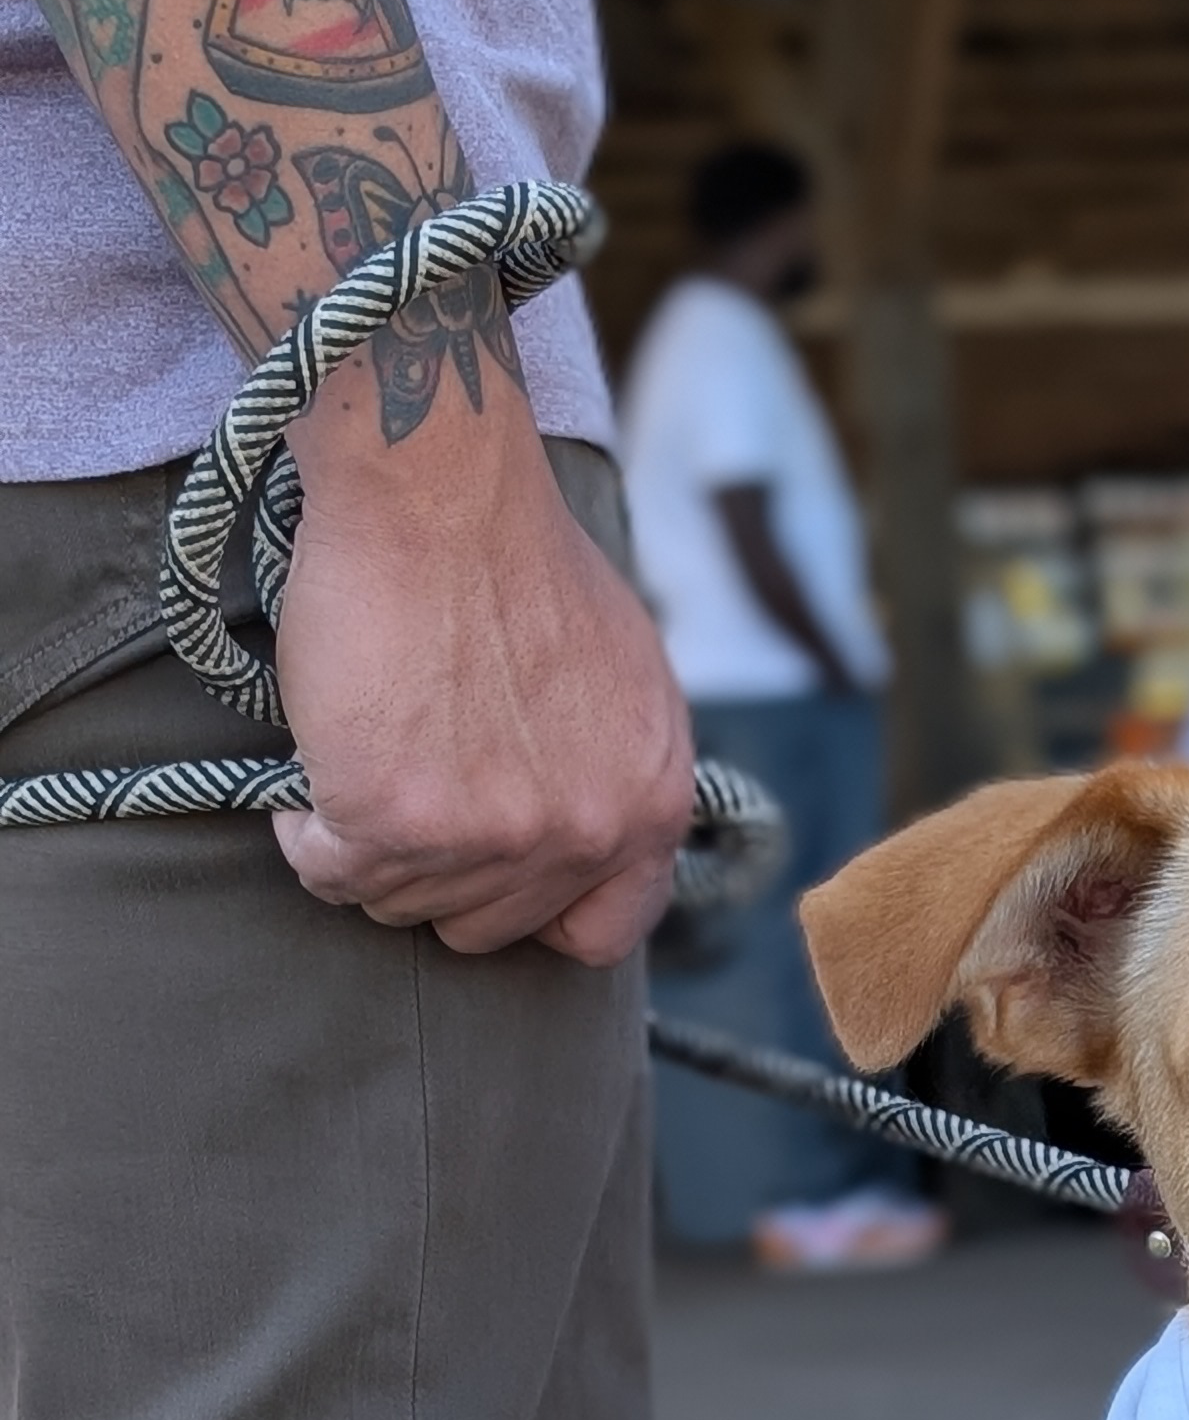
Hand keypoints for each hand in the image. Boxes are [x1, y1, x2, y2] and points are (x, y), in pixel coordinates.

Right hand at [271, 358, 698, 964]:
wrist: (438, 486)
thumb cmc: (516, 556)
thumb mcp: (625, 676)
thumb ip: (614, 769)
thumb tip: (590, 827)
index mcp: (651, 801)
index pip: (603, 933)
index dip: (536, 909)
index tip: (488, 871)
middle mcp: (585, 832)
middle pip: (484, 925)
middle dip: (436, 872)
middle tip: (401, 793)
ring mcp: (494, 835)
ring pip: (401, 903)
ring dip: (366, 849)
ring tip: (358, 764)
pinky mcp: (397, 820)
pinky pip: (331, 874)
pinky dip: (306, 835)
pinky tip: (310, 782)